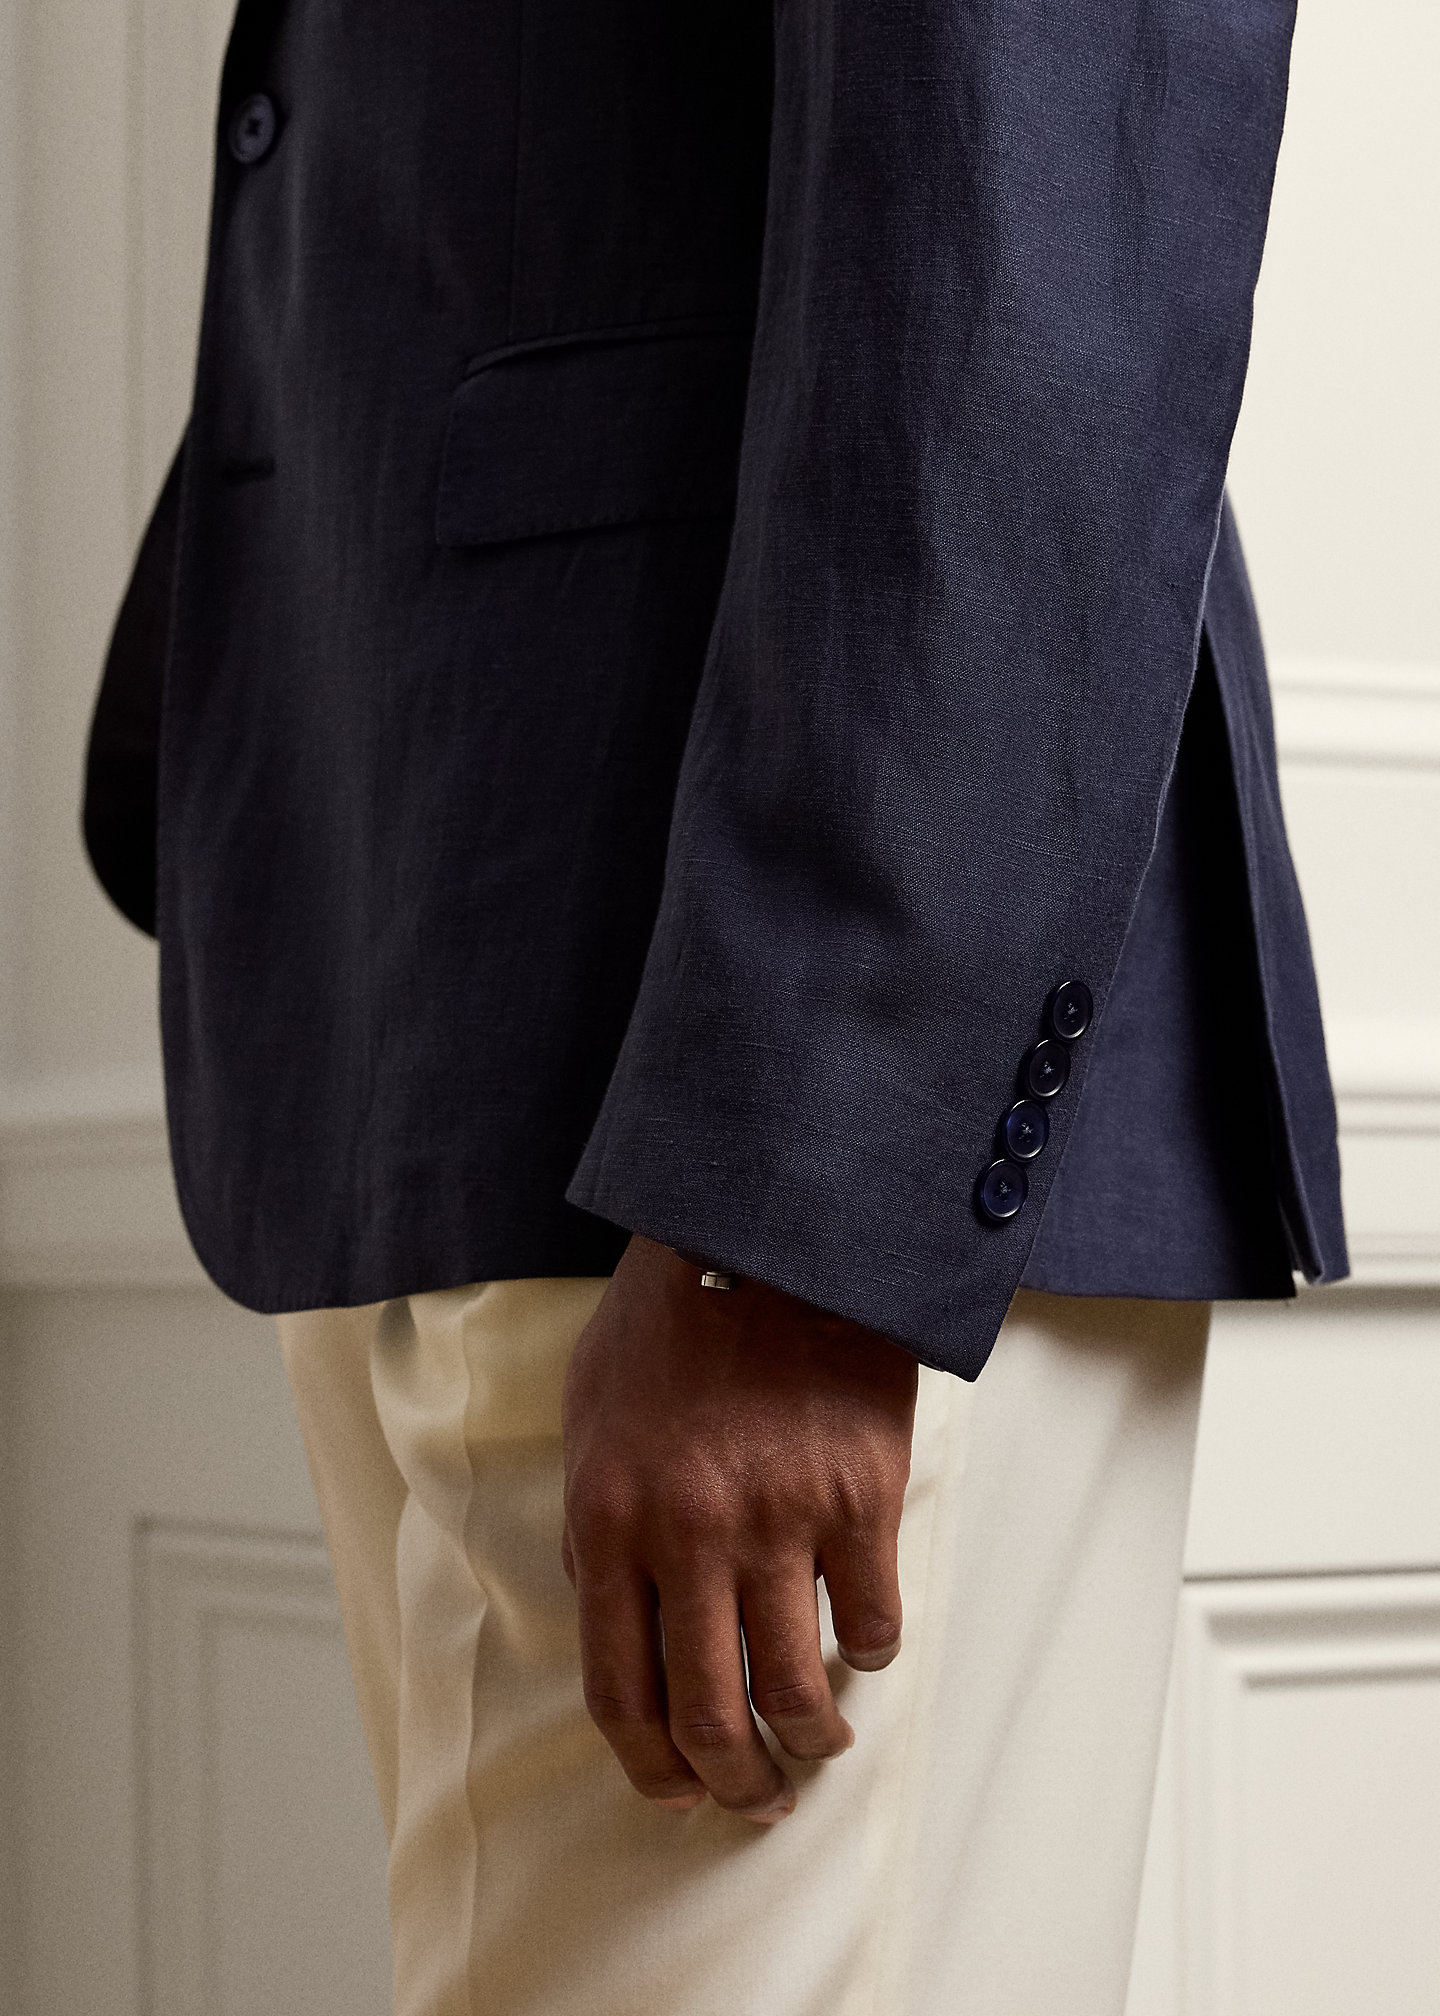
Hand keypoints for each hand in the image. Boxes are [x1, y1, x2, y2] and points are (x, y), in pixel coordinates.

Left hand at [562, 1234, 917, 1821]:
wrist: (769, 1231)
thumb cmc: (673, 1317)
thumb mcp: (590, 1408)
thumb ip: (591, 1514)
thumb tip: (607, 1604)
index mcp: (609, 1519)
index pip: (618, 1688)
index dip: (648, 1764)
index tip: (676, 1794)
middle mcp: (688, 1535)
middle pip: (708, 1713)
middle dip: (733, 1782)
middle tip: (757, 1800)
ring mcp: (779, 1520)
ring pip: (796, 1688)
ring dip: (810, 1741)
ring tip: (819, 1746)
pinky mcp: (859, 1497)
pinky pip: (872, 1622)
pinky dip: (869, 1655)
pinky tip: (863, 1647)